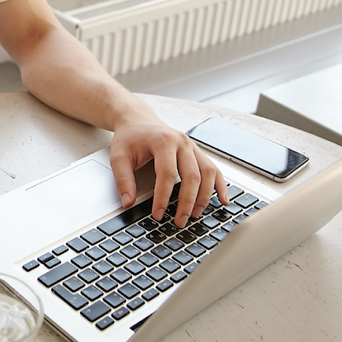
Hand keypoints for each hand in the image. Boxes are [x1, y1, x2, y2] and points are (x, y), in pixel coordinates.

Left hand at [108, 119, 229, 227]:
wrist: (138, 120)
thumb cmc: (130, 137)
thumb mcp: (118, 155)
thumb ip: (123, 179)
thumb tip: (128, 203)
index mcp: (163, 141)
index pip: (167, 174)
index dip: (163, 197)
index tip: (158, 214)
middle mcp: (182, 142)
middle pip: (192, 176)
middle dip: (187, 202)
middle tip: (180, 221)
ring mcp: (193, 147)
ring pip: (207, 173)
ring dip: (204, 197)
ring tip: (195, 215)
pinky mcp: (198, 152)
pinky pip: (213, 169)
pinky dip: (220, 186)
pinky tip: (223, 200)